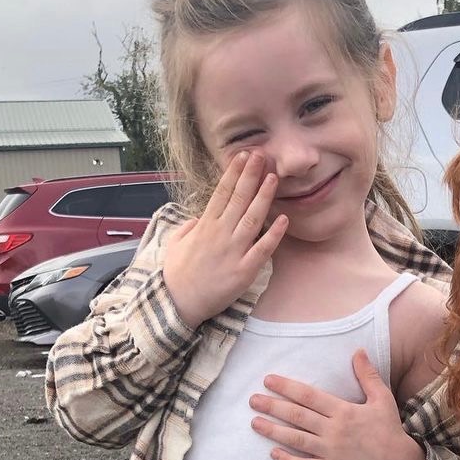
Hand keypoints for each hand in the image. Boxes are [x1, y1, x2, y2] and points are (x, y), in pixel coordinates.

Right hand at [163, 151, 288, 327]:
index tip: (243, 156)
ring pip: (252, 218)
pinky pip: (262, 249)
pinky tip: (284, 219)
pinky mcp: (244, 271)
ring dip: (264, 196)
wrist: (178, 304)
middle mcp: (220, 234)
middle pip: (238, 199)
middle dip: (251, 175)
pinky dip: (274, 234)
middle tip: (262, 155)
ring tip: (274, 177)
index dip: (233, 173)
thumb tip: (199, 218)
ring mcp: (233, 252)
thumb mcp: (175, 244)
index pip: (221, 192)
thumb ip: (188, 227)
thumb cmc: (176, 274)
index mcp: (204, 226)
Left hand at [249, 349, 430, 459]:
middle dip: (273, 406)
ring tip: (255, 423)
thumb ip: (367, 375)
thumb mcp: (382, 398)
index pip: (309, 396)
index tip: (268, 380)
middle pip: (297, 416)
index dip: (287, 387)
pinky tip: (273, 454)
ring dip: (274, 431)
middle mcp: (334, 431)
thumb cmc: (388, 428)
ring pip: (297, 440)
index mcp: (343, 411)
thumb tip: (358, 350)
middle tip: (252, 400)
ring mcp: (331, 452)